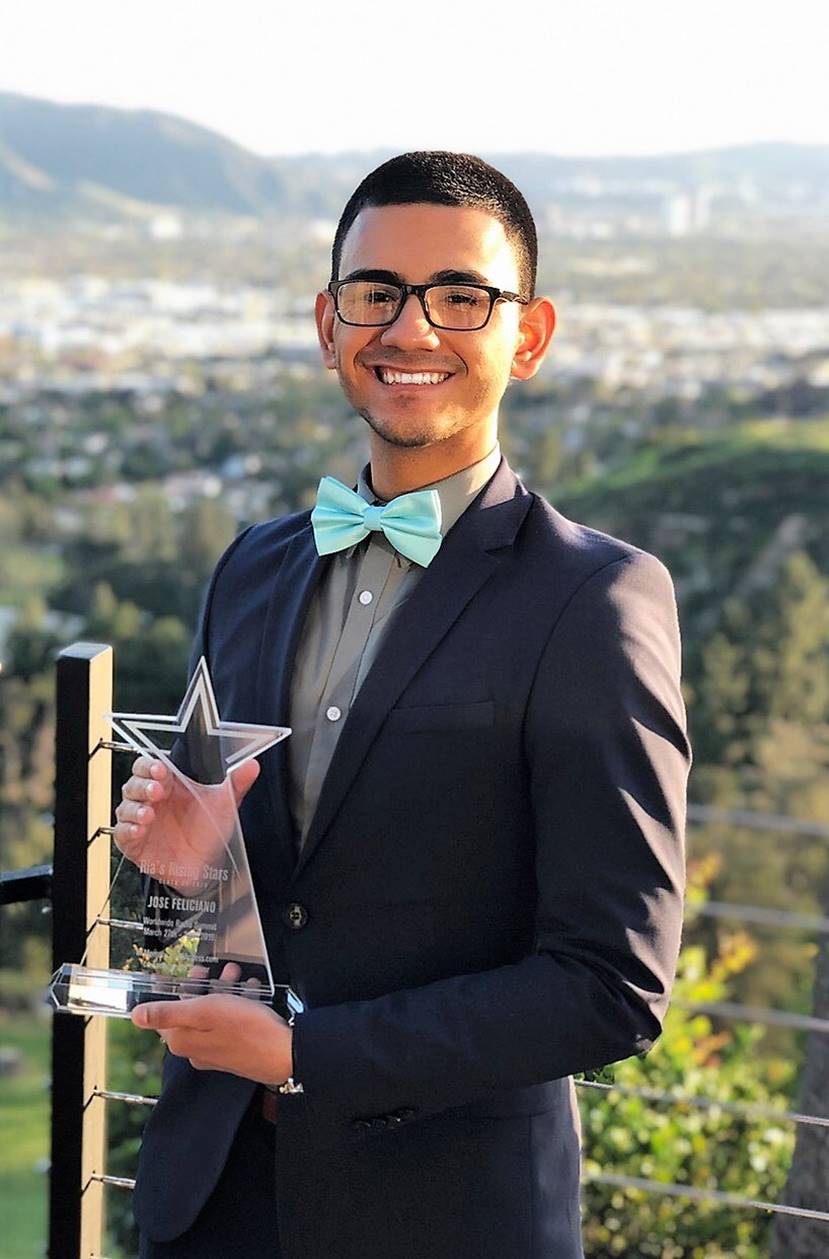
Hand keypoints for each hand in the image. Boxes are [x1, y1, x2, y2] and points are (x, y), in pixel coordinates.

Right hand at [113, 755, 258, 892]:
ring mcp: (141, 821)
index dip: (151, 766)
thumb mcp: (225, 804)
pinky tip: (139, 830)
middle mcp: (151, 800)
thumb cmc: (210, 830)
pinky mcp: (134, 843)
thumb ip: (236, 783)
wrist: (207, 866)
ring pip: (125, 807)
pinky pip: (121, 834)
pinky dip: (128, 830)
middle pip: (134, 784)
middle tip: (157, 791)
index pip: (150, 766)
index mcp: (169, 784)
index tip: (161, 770)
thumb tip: (252, 765)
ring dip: (134, 808)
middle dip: (143, 786)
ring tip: (149, 814)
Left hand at [131, 963, 293, 1085]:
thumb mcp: (204, 1011)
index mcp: (182, 1040)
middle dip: (202, 988)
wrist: (284, 1052)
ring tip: (237, 976)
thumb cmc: (246, 1029)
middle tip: (215, 971)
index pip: (165, 1013)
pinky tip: (249, 992)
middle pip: (190, 1012)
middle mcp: (195, 1050)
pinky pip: (228, 1023)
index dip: (174, 990)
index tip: (184, 973)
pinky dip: (237, 1005)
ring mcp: (215, 1052)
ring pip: (211, 1015)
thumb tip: (135, 1016)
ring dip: (222, 993)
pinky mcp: (234, 1051)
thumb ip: (168, 1012)